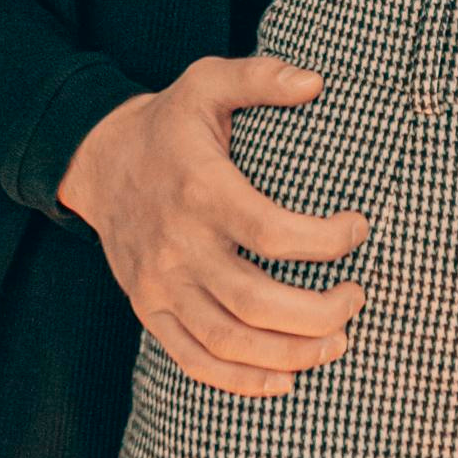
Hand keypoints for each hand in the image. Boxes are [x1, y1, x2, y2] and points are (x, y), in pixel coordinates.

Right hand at [58, 55, 368, 396]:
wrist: (98, 160)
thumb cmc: (170, 122)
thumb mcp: (208, 80)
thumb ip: (260, 77)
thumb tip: (315, 82)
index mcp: (200, 188)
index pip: (270, 231)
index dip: (324, 241)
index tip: (359, 229)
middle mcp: (177, 244)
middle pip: (255, 300)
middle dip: (319, 311)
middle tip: (357, 299)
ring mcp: (159, 284)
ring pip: (229, 340)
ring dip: (291, 352)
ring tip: (338, 341)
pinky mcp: (148, 309)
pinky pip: (194, 360)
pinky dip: (241, 381)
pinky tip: (286, 378)